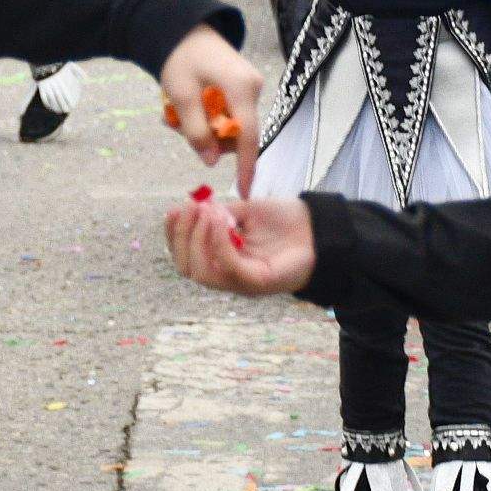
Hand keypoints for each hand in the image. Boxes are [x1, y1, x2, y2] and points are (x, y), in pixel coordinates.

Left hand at [158, 27, 261, 192]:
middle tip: (172, 126)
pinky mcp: (242, 86)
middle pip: (237, 133)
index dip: (246, 166)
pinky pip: (229, 113)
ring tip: (174, 114)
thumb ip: (196, 131)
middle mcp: (252, 88)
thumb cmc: (179, 57)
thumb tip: (210, 162)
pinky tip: (187, 106)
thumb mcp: (181, 97)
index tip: (245, 190)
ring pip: (231, 125)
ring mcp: (249, 87)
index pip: (248, 137)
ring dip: (204, 127)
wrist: (183, 26)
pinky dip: (208, 116)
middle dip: (207, 138)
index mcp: (241, 88)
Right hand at [164, 193, 314, 295]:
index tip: (174, 209)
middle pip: (187, 268)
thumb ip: (219, 213)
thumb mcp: (244, 212)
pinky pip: (228, 268)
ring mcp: (241, 282)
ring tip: (206, 212)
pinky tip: (220, 219)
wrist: (317, 227)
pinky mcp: (258, 282)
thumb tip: (195, 209)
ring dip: (197, 240)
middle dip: (182, 236)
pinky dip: (218, 243)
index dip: (173, 236)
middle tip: (191, 207)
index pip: (184, 256)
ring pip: (201, 273)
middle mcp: (227, 276)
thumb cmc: (283, 222)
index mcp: (220, 260)